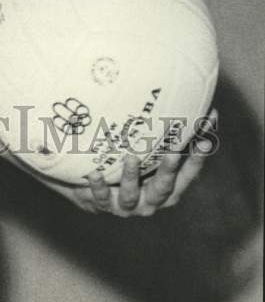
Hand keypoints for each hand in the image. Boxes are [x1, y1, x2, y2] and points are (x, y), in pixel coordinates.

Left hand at [53, 108, 217, 216]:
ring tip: (130, 157)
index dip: (198, 159)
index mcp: (167, 188)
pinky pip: (100, 198)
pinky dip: (98, 186)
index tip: (206, 139)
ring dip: (132, 177)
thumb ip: (163, 134)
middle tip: (173, 152)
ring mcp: (126, 206)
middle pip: (164, 188)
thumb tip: (182, 95)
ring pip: (131, 195)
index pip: (188, 175)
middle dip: (169, 170)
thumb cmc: (129, 165)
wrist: (94, 192)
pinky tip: (94, 173)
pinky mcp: (102, 205)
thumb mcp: (148, 152)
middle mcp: (150, 200)